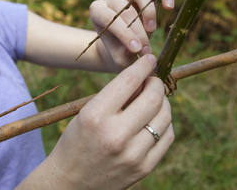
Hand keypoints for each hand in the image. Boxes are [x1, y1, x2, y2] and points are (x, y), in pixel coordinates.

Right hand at [40, 55, 173, 189]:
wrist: (70, 183)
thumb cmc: (76, 142)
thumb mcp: (86, 114)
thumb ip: (115, 97)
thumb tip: (145, 78)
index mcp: (95, 116)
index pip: (129, 81)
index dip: (143, 66)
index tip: (149, 60)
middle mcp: (115, 135)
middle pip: (152, 98)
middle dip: (156, 84)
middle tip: (152, 82)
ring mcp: (132, 154)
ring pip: (164, 117)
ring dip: (163, 103)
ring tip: (154, 100)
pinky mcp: (143, 168)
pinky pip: (167, 137)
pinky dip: (165, 123)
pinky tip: (155, 119)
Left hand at [90, 0, 174, 67]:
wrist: (123, 44)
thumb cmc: (118, 49)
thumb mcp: (117, 56)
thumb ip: (122, 54)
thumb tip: (134, 49)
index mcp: (97, 11)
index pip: (109, 18)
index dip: (124, 34)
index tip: (136, 50)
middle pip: (126, 8)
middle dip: (138, 31)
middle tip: (145, 49)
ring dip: (148, 12)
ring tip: (152, 30)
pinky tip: (169, 7)